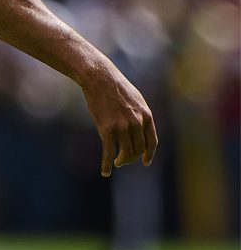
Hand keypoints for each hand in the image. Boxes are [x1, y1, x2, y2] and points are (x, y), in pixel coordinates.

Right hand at [80, 63, 157, 177]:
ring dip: (122, 161)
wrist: (99, 78)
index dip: (148, 154)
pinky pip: (109, 152)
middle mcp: (136, 123)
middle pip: (138, 150)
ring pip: (126, 154)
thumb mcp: (135, 99)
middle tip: (123, 160)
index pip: (151, 142)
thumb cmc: (115, 87)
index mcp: (146, 115)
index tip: (145, 162)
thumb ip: (141, 115)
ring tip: (116, 163)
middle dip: (131, 158)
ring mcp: (122, 127)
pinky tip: (105, 171)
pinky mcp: (107, 129)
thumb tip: (142, 130)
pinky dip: (107, 164)